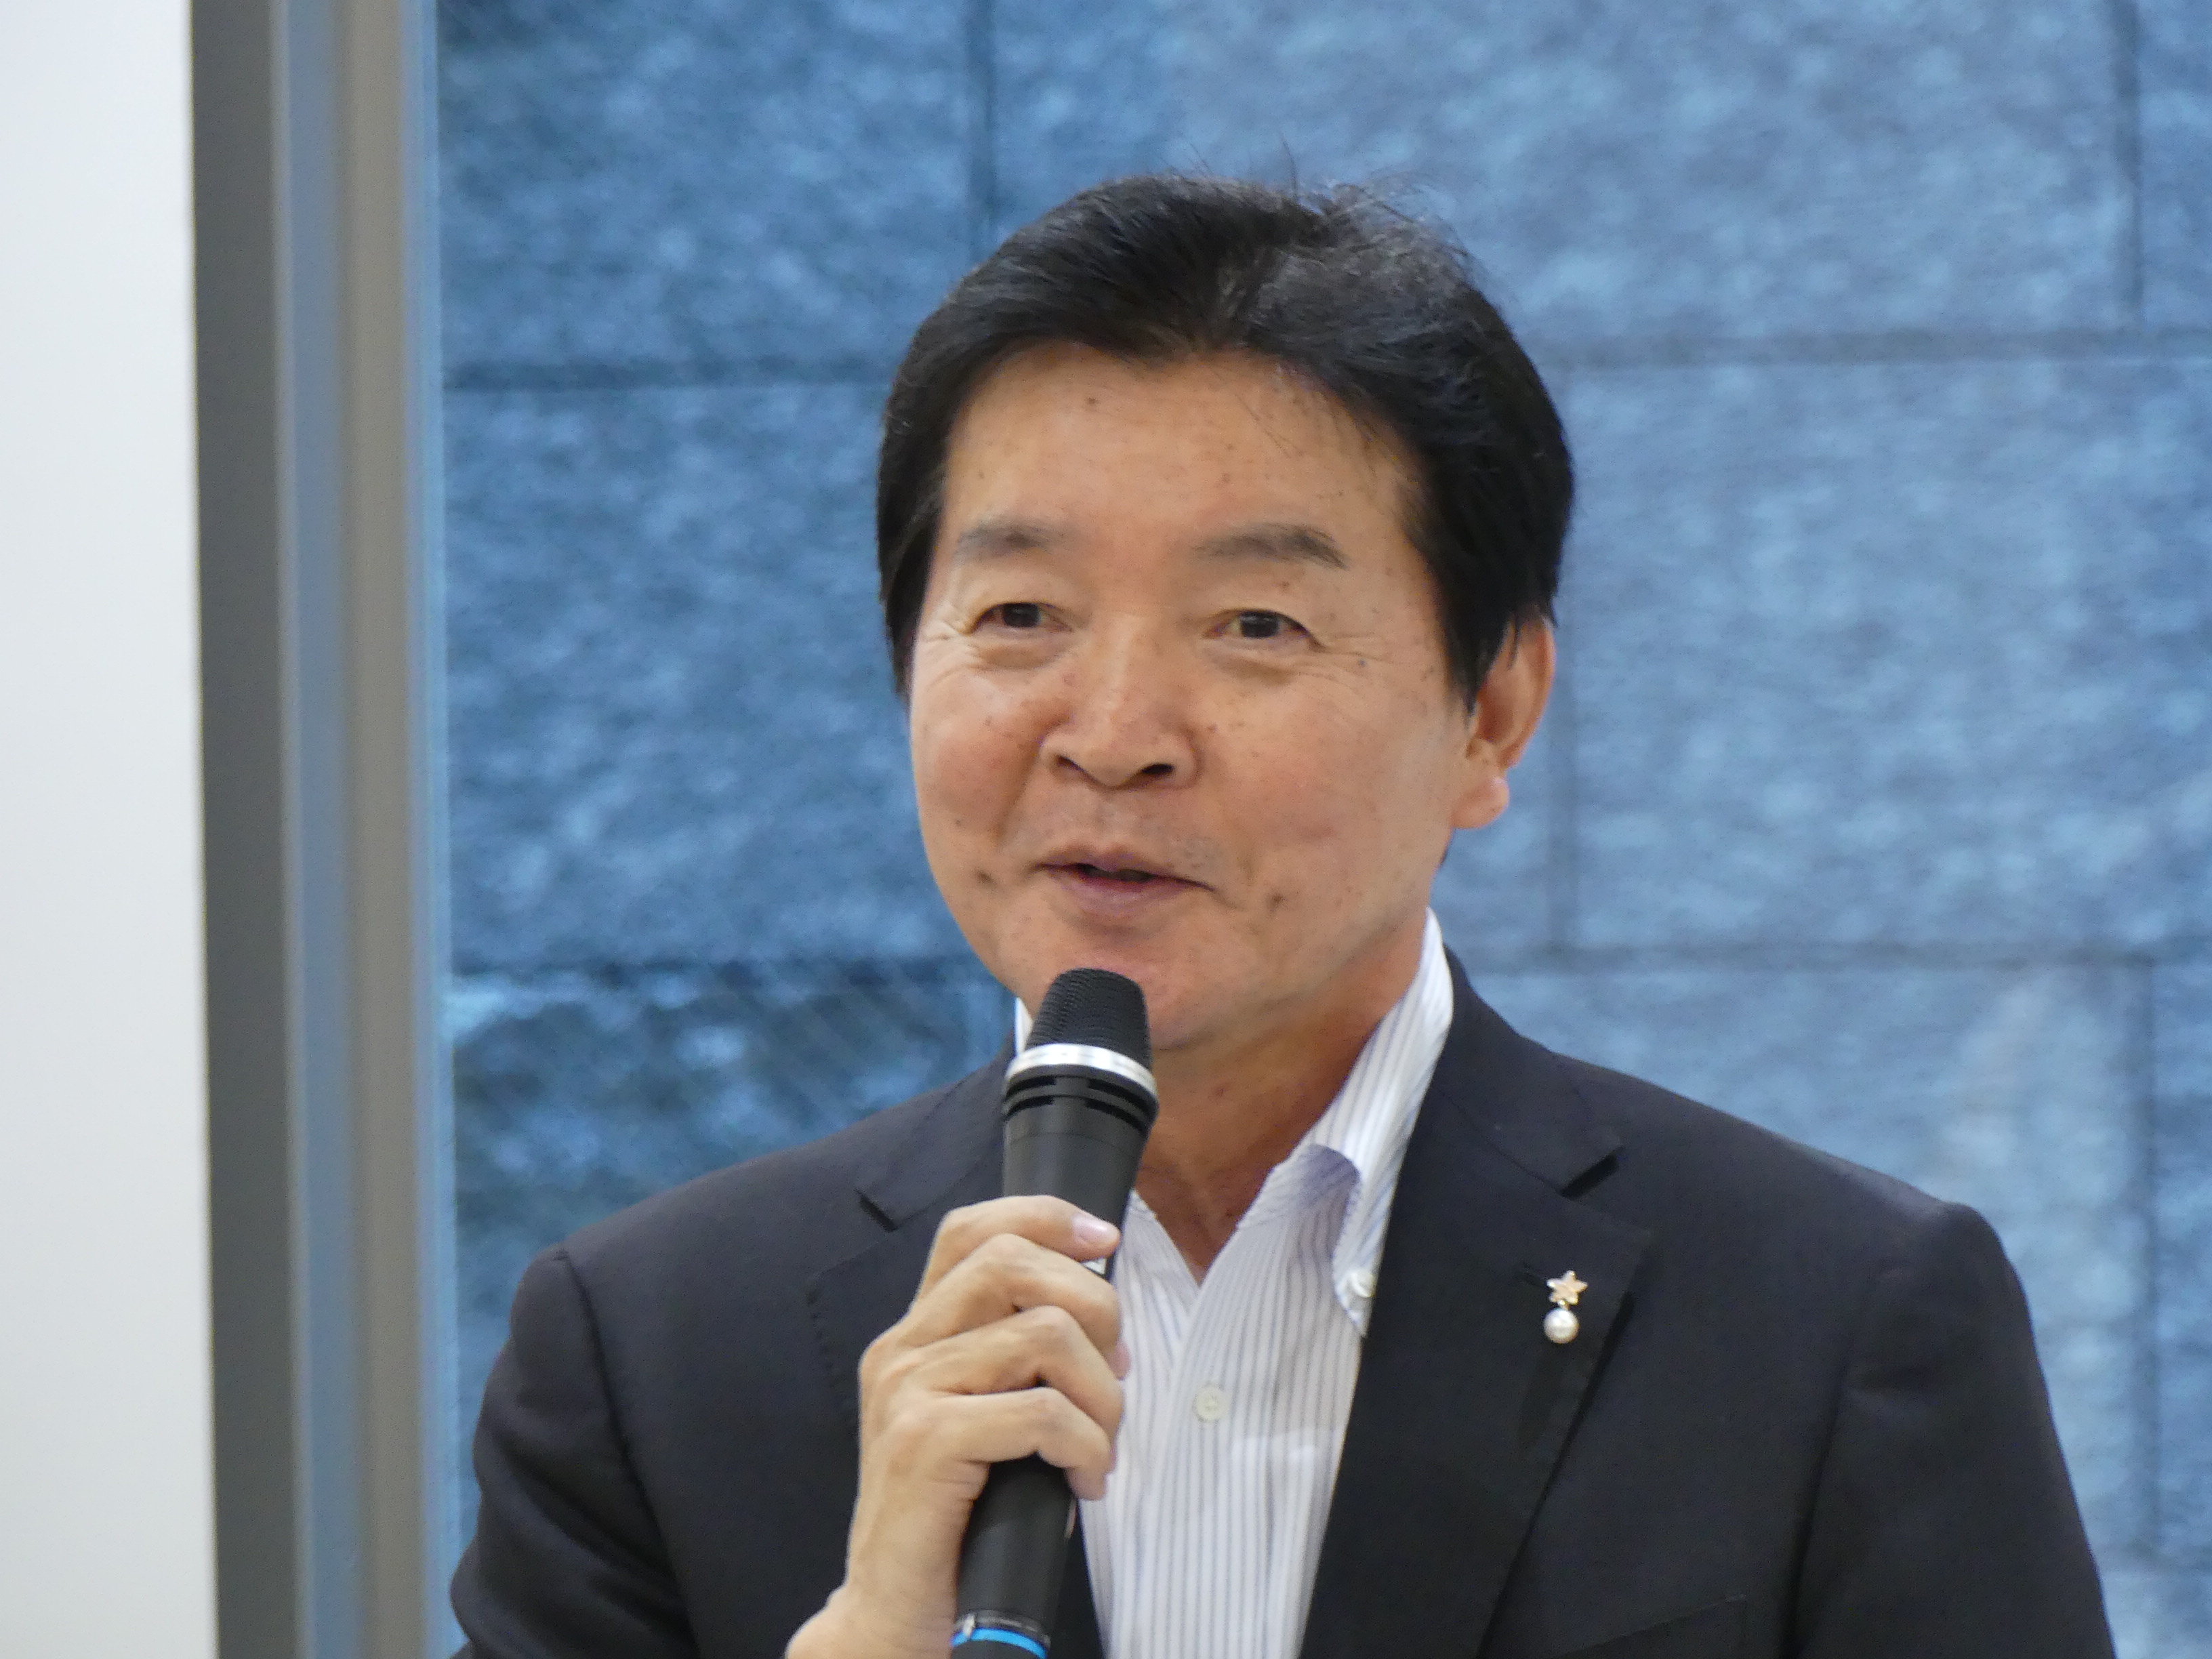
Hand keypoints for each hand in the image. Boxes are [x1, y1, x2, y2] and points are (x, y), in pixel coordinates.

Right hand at [786, 1196, 1126, 1658]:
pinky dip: (1087, 1444)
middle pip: (1011, 1262)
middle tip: (1116, 1371)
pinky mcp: (925, 1443)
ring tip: (1101, 1444)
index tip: (1105, 1240)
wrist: (896, 1609)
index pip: (971, 1231)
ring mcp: (908, 1393)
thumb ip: (1017, 1361)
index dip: (1044, 1217)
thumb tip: (1104, 1319)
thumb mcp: (984, 1418)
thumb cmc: (957, 1518)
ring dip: (1102, 1393)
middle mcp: (902, 1351)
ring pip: (1044, 1336)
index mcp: (915, 1336)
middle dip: (1092, 1305)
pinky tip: (1084, 1480)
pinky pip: (1043, 1412)